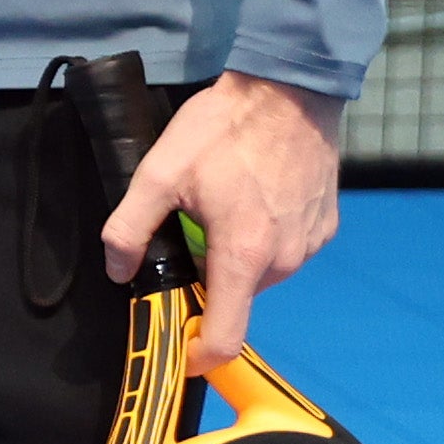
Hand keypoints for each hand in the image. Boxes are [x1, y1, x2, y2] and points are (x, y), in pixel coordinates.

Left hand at [102, 71, 346, 379]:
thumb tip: (118, 272)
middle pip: (236, 297)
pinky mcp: (325, 227)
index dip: (198, 356)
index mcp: (243, 256)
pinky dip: (263, 237)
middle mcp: (284, 260)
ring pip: (259, 274)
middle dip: (207, 277)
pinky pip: (284, 250)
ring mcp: (309, 244)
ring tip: (223, 203)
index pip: (225, 338)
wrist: (291, 87)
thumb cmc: (224, 127)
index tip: (180, 349)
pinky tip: (253, 196)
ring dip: (235, 255)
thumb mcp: (159, 172)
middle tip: (189, 230)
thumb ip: (129, 228)